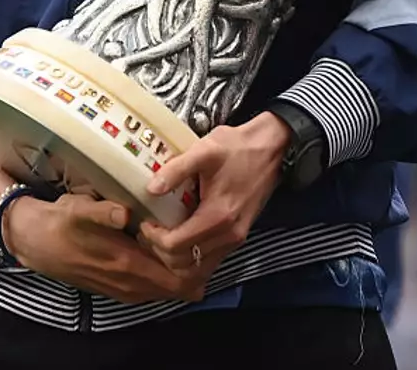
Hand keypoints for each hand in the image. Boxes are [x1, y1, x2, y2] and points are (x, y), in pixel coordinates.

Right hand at [3, 193, 205, 303]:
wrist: (36, 242)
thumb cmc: (61, 222)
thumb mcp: (80, 209)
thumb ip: (104, 211)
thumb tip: (124, 212)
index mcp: (125, 264)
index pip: (175, 279)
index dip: (196, 264)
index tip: (206, 240)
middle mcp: (129, 284)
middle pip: (177, 289)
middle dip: (196, 269)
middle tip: (208, 242)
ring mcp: (123, 290)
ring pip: (166, 291)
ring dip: (182, 275)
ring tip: (195, 247)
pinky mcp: (118, 289)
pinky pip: (152, 290)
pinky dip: (167, 278)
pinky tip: (171, 257)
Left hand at [137, 112, 290, 278]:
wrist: (272, 149)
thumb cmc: (237, 148)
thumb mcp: (205, 150)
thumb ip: (176, 169)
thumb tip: (150, 189)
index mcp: (218, 216)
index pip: (176, 246)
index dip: (154, 238)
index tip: (145, 221)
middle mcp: (229, 235)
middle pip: (184, 264)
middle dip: (160, 251)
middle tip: (149, 230)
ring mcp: (235, 239)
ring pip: (198, 268)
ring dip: (175, 258)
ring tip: (162, 236)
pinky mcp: (238, 237)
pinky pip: (210, 259)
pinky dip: (191, 256)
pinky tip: (180, 236)